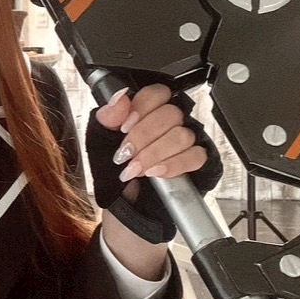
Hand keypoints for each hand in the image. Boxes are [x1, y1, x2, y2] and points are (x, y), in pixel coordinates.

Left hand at [86, 83, 222, 244]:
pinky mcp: (199, 162)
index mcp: (148, 111)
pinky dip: (173, 165)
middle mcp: (171, 123)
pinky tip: (156, 173)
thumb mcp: (100, 144)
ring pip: (182, 135)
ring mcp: (188, 141)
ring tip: (136, 169)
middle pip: (170, 114)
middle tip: (125, 155)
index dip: (141, 108)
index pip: (157, 93)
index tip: (123, 128)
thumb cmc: (113, 172)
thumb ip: (107, 118)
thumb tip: (119, 98)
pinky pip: (196, 156)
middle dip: (143, 137)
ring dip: (154, 154)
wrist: (124, 206)